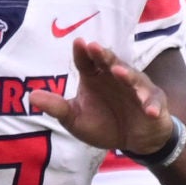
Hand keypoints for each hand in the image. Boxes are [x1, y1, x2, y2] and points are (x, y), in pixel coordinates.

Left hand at [28, 39, 176, 155]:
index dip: (82, 53)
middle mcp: (116, 77)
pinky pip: (153, 103)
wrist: (132, 140)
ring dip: (127, 75)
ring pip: (133, 78)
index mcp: (95, 77)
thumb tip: (31, 97)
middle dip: (104, 55)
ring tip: (119, 72)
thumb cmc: (104, 124)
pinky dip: (151, 106)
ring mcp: (137, 88)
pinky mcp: (154, 102)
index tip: (78, 43)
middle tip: (95, 48)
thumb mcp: (75, 119)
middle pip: (110, 62)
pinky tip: (149, 111)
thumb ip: (57, 107)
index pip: (87, 61)